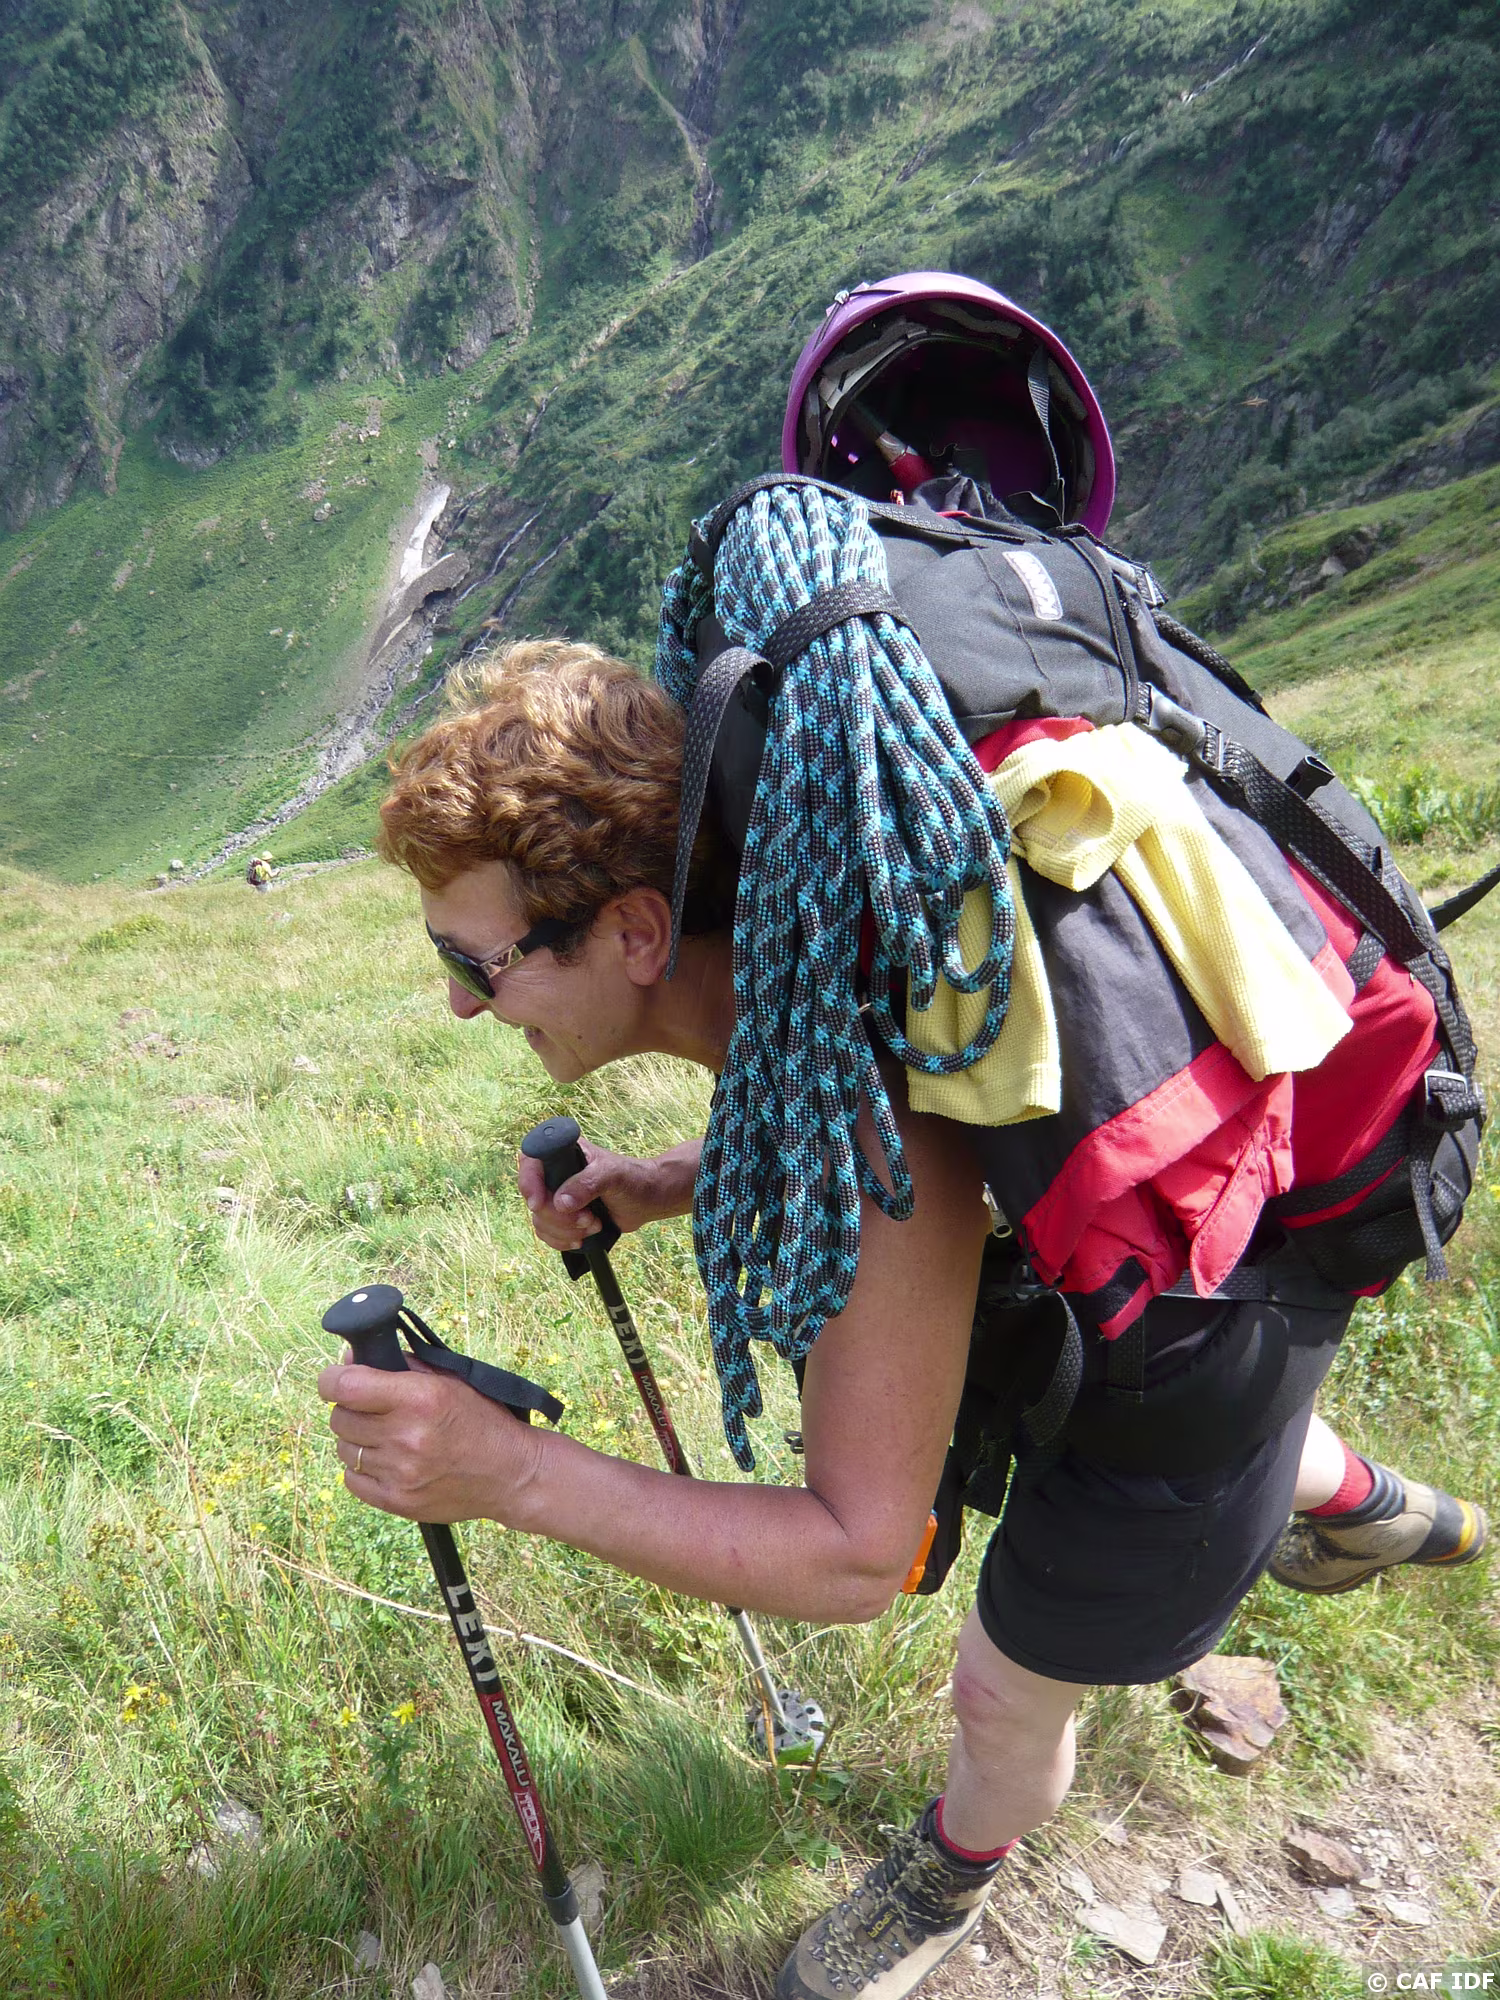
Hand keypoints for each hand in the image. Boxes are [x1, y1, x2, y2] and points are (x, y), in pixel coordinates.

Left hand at [318, 1359, 545, 1525]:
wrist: (510, 1473)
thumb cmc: (482, 1419)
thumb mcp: (450, 1380)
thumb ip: (401, 1365)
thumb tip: (349, 1358)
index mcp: (419, 1398)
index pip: (344, 1386)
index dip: (332, 1379)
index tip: (336, 1378)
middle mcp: (406, 1436)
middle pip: (339, 1418)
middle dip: (350, 1408)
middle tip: (373, 1409)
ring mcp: (400, 1472)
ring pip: (344, 1448)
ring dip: (357, 1439)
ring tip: (386, 1436)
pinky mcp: (397, 1501)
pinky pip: (352, 1479)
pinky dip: (362, 1468)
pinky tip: (387, 1460)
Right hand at [516, 1137, 700, 1251]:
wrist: (648, 1199)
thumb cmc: (633, 1179)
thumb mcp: (612, 1175)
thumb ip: (587, 1184)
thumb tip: (561, 1203)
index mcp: (564, 1153)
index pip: (530, 1161)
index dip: (529, 1182)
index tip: (540, 1204)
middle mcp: (556, 1173)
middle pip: (534, 1198)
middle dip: (559, 1217)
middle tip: (588, 1219)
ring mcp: (557, 1196)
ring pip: (539, 1220)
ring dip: (565, 1231)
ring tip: (594, 1226)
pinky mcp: (562, 1217)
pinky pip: (546, 1233)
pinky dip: (562, 1240)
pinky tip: (582, 1240)